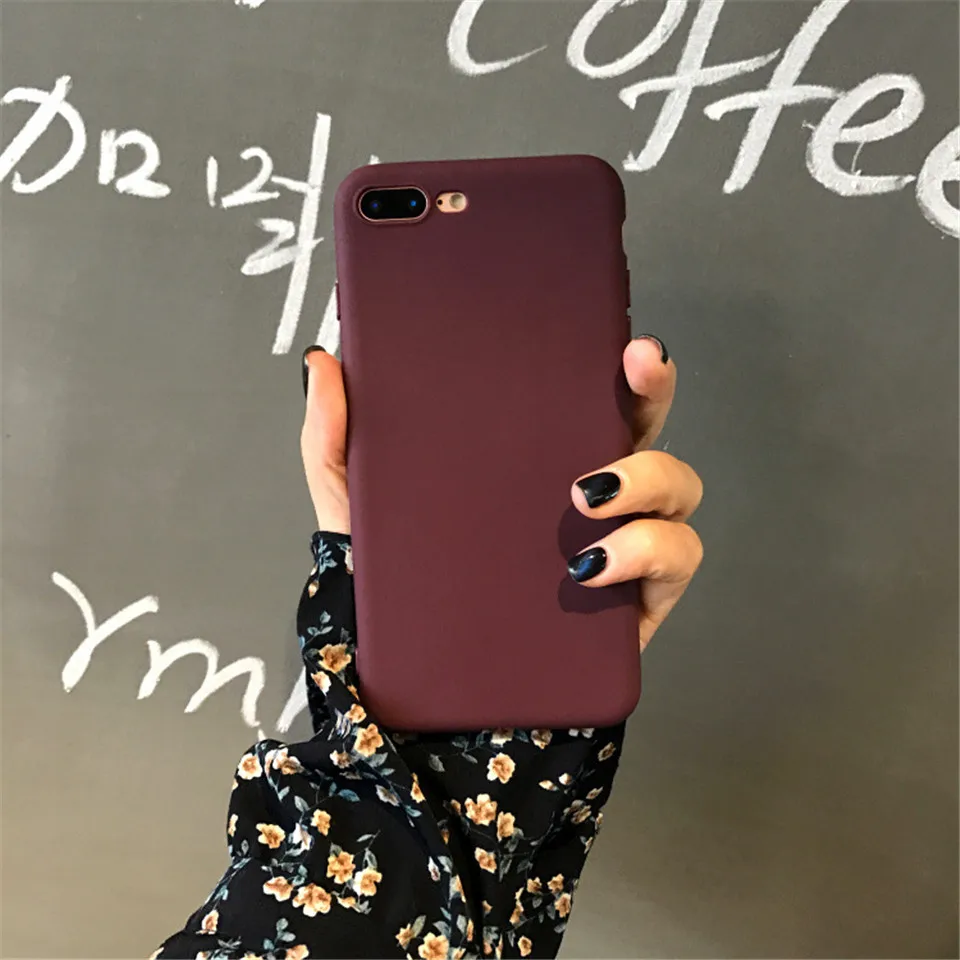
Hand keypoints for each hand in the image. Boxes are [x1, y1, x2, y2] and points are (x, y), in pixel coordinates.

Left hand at [301, 335, 703, 649]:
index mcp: (537, 459)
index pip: (591, 396)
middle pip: (649, 427)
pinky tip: (592, 566)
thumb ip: (336, 440)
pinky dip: (649, 553)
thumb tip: (324, 361)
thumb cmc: (401, 591)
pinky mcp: (634, 604)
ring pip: (679, 492)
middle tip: (634, 370)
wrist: (425, 690)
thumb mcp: (359, 511)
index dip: (621, 361)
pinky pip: (677, 562)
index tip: (622, 339)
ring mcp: (620, 546)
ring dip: (649, 479)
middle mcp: (590, 494)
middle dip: (657, 389)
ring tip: (584, 496)